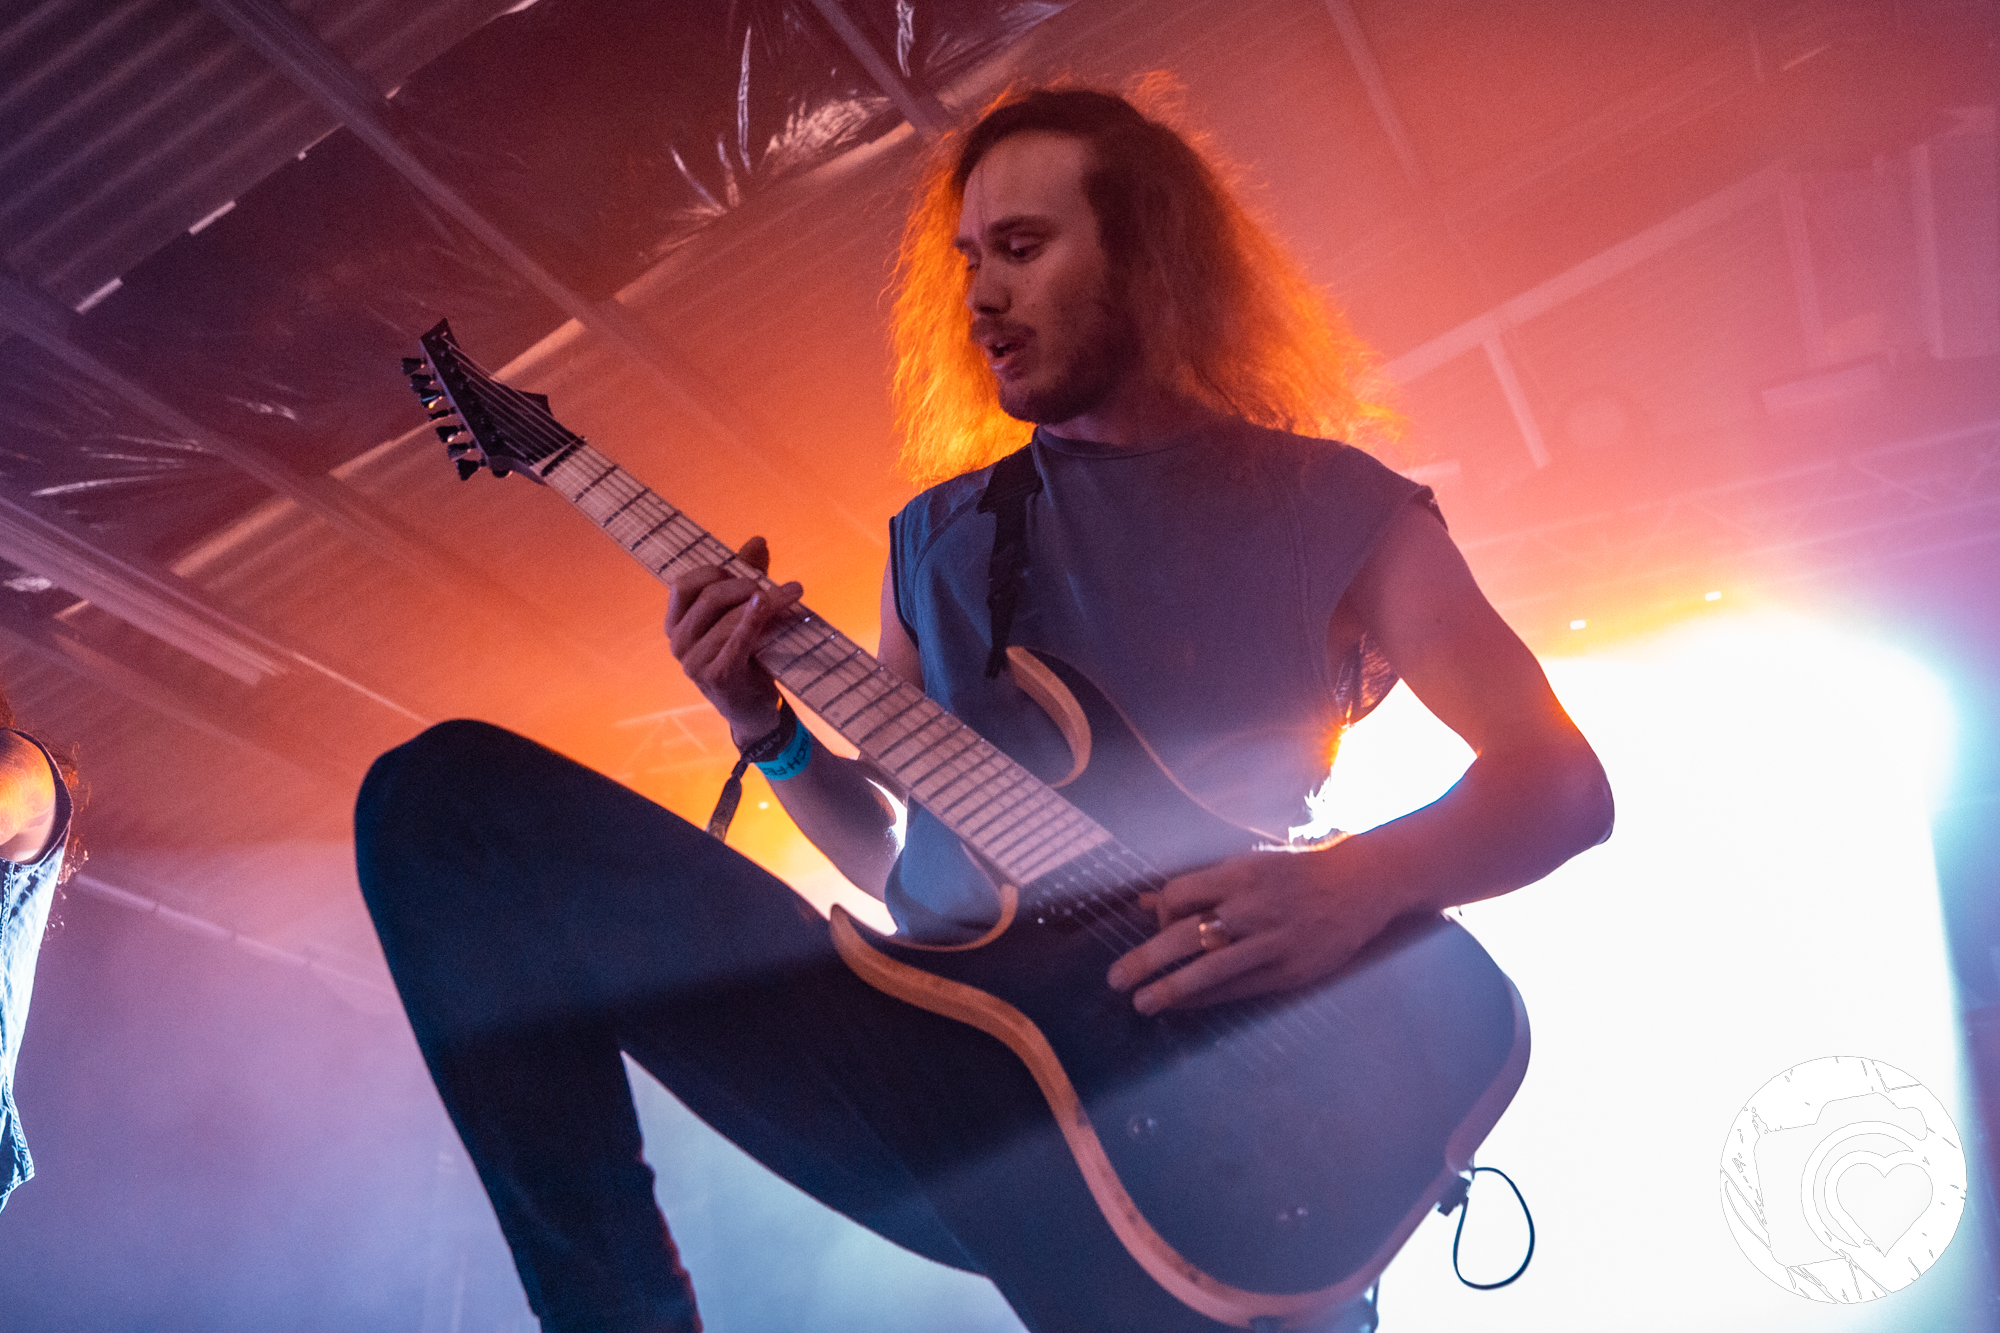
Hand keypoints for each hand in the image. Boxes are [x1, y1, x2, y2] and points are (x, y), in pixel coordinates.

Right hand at [665, 535, 802, 741]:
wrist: (755, 710)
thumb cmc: (747, 657)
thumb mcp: (742, 615)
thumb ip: (746, 579)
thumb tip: (757, 541)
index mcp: (676, 624)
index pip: (683, 585)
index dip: (713, 571)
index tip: (743, 573)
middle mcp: (678, 643)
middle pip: (708, 597)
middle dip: (744, 584)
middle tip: (774, 584)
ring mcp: (693, 663)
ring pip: (727, 618)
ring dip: (764, 601)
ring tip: (793, 593)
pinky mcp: (716, 677)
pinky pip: (736, 641)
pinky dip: (754, 620)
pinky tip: (772, 605)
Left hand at [1105, 840, 1402, 1014]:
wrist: (1360, 885)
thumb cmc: (1297, 873)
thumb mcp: (1246, 866)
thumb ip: (1197, 887)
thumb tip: (1144, 901)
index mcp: (1238, 875)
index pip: (1179, 895)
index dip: (1159, 914)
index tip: (1156, 926)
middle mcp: (1250, 907)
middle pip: (1185, 935)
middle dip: (1145, 959)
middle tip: (1114, 980)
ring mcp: (1270, 941)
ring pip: (1209, 969)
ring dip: (1170, 989)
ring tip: (1143, 1004)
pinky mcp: (1288, 970)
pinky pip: (1237, 988)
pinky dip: (1206, 998)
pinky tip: (1184, 1007)